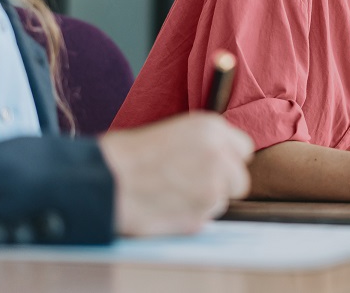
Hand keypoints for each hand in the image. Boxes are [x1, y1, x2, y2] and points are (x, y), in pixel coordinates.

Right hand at [99, 112, 253, 236]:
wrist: (104, 180)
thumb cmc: (129, 154)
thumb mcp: (175, 131)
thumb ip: (205, 144)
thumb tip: (225, 159)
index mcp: (212, 129)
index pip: (244, 149)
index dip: (227, 159)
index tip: (212, 165)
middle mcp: (219, 156)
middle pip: (240, 181)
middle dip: (222, 185)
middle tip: (192, 184)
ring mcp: (212, 189)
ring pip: (221, 203)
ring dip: (202, 202)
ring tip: (170, 194)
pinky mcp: (200, 216)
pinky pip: (203, 221)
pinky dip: (188, 218)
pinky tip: (164, 207)